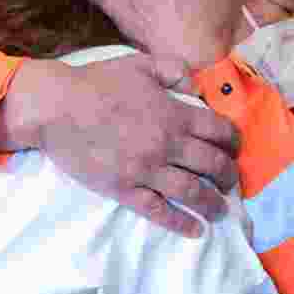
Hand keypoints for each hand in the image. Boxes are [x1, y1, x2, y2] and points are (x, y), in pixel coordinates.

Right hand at [0, 54, 240, 236]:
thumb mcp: (141, 64)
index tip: (234, 148)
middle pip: (213, 165)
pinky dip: (181, 223)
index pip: (219, 131)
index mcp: (174, 113)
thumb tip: (197, 88)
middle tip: (230, 181)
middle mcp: (167, 144)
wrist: (58, 108)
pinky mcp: (126, 189)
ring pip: (193, 192)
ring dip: (213, 204)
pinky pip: (160, 212)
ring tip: (220, 211)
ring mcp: (147, 170)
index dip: (233, 141)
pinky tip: (195, 230)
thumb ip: (175, 70)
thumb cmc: (98, 83)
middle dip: (228, 175)